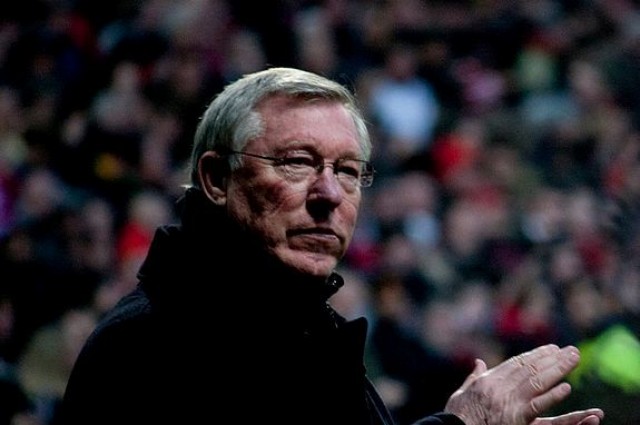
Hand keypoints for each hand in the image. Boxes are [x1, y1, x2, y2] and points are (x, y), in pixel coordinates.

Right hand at [443, 344, 603, 424]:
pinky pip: (537, 405)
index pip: (516, 364)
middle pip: (530, 369)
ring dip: (558, 369)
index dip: (536, 355)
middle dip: (552, 358)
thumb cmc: (456, 416)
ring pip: (537, 382)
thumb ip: (473, 377)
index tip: (552, 349)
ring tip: (573, 359)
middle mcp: (498, 387)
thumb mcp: (462, 393)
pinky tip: (566, 387)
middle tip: (571, 350)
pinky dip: (552, 395)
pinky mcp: (515, 418)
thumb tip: (478, 362)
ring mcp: (507, 402)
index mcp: (488, 380)